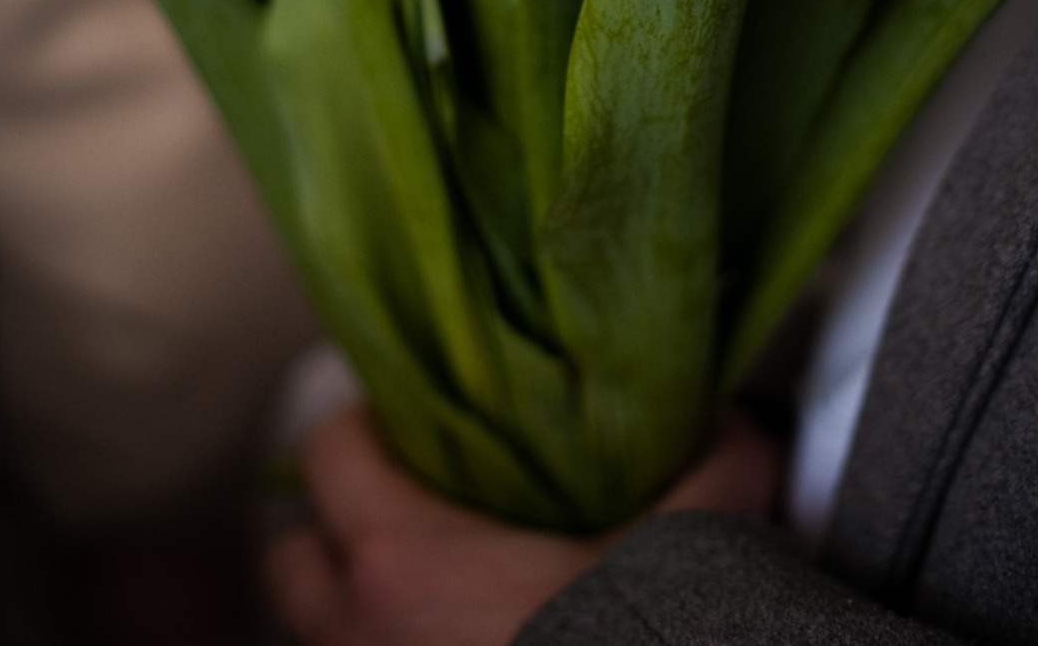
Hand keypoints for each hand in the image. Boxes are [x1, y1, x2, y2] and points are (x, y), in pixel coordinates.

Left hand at [264, 404, 783, 645]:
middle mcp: (354, 638)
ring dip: (358, 606)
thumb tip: (742, 424)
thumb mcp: (677, 553)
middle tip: (413, 505)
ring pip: (320, 632)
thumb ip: (714, 470)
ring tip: (433, 591)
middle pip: (294, 551)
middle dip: (340, 525)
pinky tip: (459, 645)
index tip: (411, 415)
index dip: (365, 421)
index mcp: (399, 562)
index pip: (325, 449)